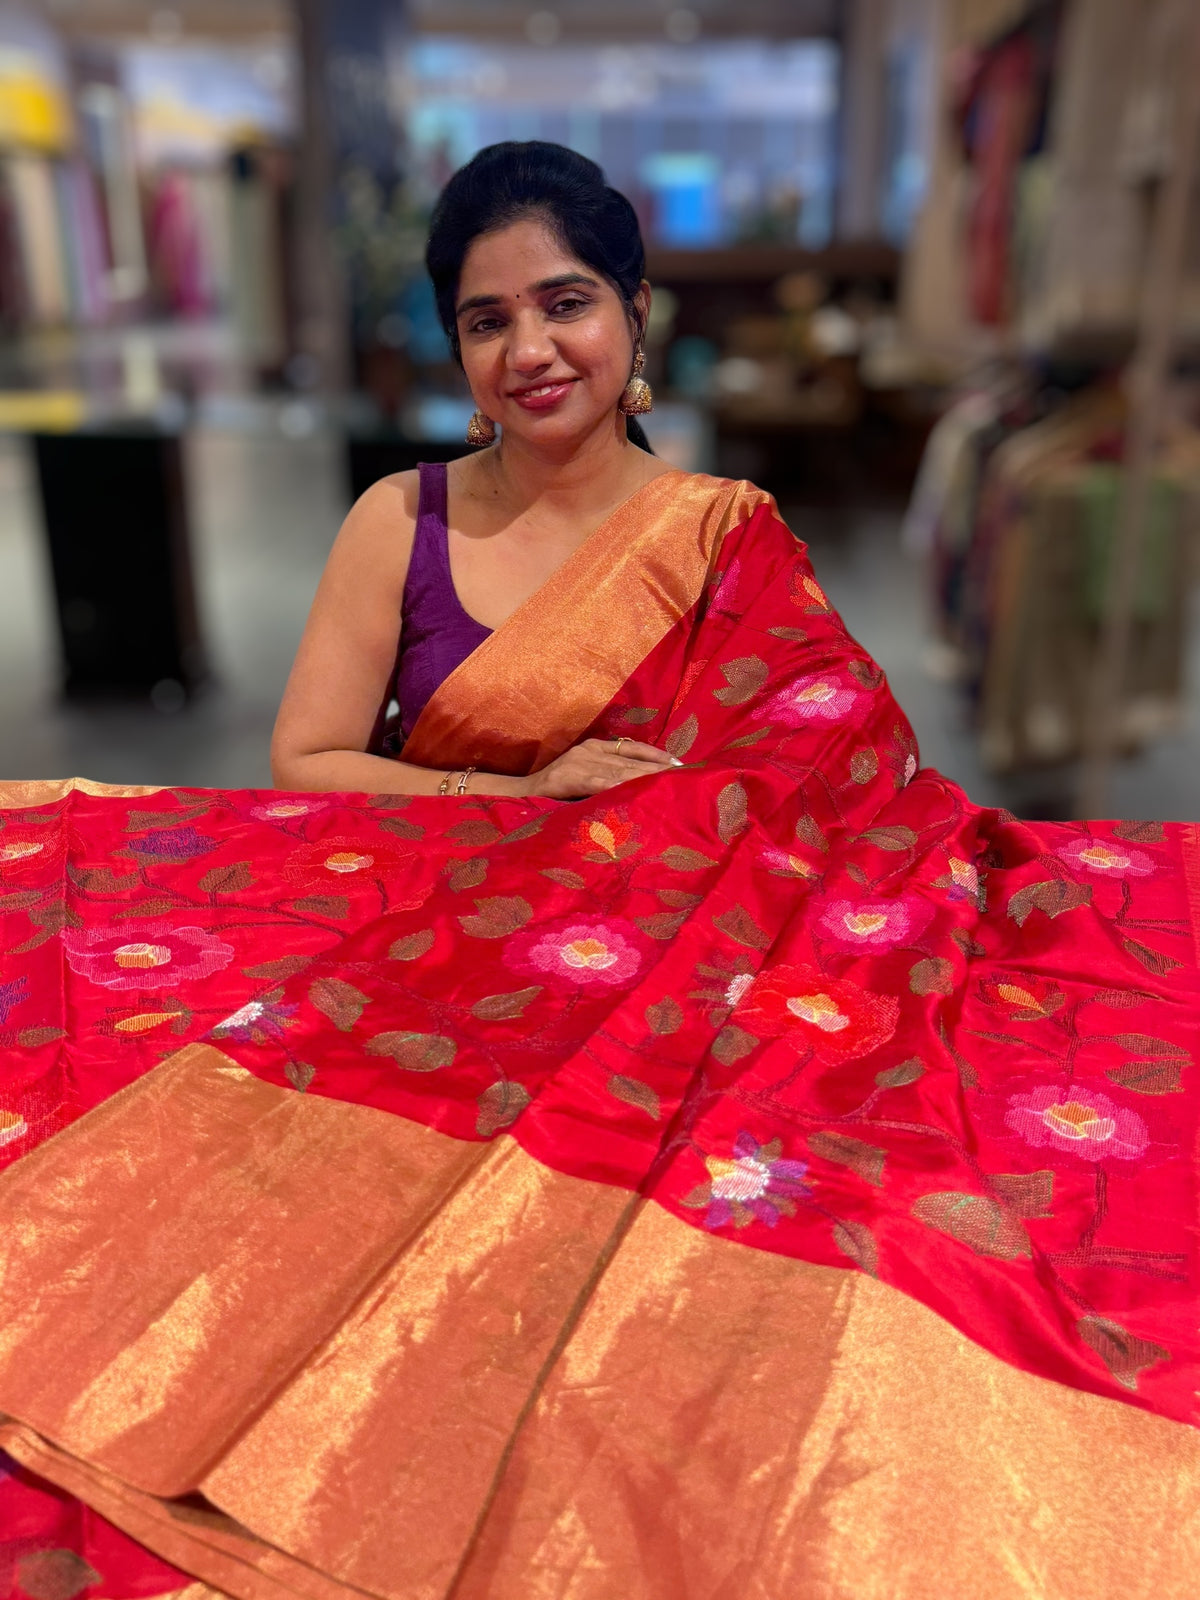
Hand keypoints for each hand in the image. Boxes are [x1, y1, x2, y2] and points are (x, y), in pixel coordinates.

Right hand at [521, 738, 679, 799]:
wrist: (519, 794)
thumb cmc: (555, 792)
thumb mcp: (585, 779)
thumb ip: (608, 778)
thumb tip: (641, 786)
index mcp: (595, 747)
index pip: (633, 748)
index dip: (657, 755)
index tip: (680, 764)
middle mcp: (589, 750)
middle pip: (632, 759)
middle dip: (659, 768)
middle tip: (685, 775)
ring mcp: (578, 762)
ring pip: (620, 770)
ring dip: (646, 777)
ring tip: (669, 781)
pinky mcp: (568, 776)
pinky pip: (598, 782)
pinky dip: (617, 785)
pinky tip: (634, 788)